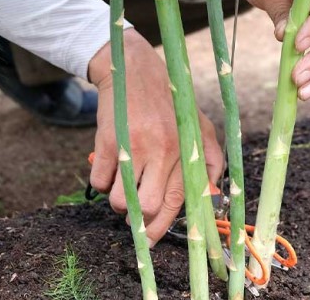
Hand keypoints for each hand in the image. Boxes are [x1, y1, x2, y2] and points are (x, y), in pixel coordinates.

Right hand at [87, 29, 223, 244]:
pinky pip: (98, 182)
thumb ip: (209, 159)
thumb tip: (210, 196)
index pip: (179, 198)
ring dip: (118, 202)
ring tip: (122, 186)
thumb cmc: (168, 102)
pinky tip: (109, 168)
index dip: (166, 224)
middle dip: (139, 220)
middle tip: (134, 217)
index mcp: (186, 149)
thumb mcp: (198, 125)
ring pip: (120, 200)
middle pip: (149, 206)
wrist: (133, 71)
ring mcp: (135, 146)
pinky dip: (100, 182)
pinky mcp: (108, 142)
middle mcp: (163, 149)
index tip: (153, 239)